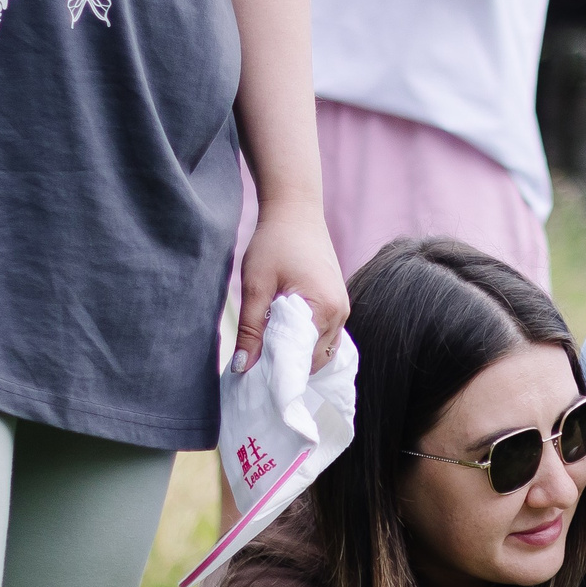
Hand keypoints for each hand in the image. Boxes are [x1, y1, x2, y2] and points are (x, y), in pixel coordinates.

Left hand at [236, 203, 347, 372]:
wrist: (295, 211)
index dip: (280, 371)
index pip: (303, 359)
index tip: (255, 376)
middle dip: (289, 365)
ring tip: (269, 348)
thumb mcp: (255, 286)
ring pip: (321, 350)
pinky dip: (306, 342)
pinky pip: (325, 336)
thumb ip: (251, 329)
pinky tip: (284, 336)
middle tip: (257, 362)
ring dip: (297, 354)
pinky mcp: (338, 305)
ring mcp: (343, 310)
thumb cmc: (275, 242)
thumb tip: (243, 368)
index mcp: (324, 310)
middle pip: (315, 359)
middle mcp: (341, 314)